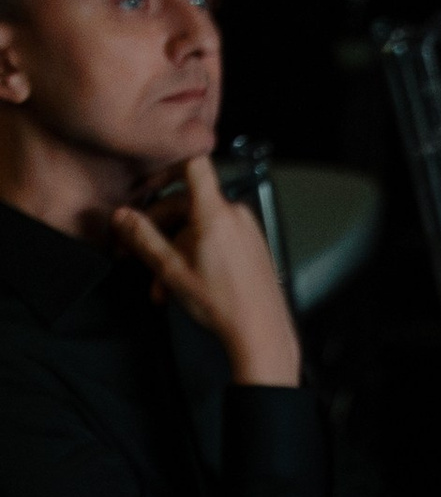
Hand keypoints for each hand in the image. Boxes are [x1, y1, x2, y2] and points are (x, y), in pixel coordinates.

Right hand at [108, 156, 299, 385]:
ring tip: (161, 283)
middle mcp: (234, 215)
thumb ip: (143, 238)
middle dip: (157, 228)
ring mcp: (245, 230)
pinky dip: (194, 254)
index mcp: (215, 213)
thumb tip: (122, 217)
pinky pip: (216, 238)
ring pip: (197, 227)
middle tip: (135, 250)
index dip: (168, 167)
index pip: (193, 164)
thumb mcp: (171, 271)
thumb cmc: (225, 306)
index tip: (149, 183)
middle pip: (186, 203)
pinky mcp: (250, 245)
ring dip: (173, 251)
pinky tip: (181, 282)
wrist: (261, 332)